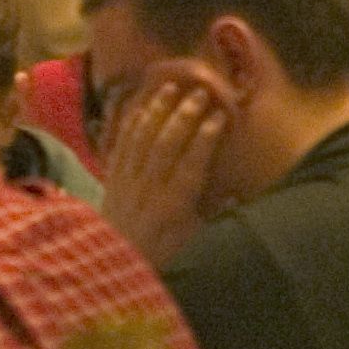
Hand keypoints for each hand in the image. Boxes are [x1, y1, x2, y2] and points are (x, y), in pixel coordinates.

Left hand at [102, 66, 228, 268]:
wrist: (115, 260)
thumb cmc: (160, 252)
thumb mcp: (191, 238)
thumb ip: (212, 213)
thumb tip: (236, 193)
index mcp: (173, 204)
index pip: (192, 163)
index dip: (206, 137)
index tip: (219, 116)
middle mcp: (149, 186)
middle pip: (167, 143)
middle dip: (184, 114)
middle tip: (200, 92)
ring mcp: (128, 178)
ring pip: (142, 136)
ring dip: (157, 109)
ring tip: (170, 87)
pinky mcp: (112, 174)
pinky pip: (121, 142)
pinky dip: (131, 121)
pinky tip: (141, 105)